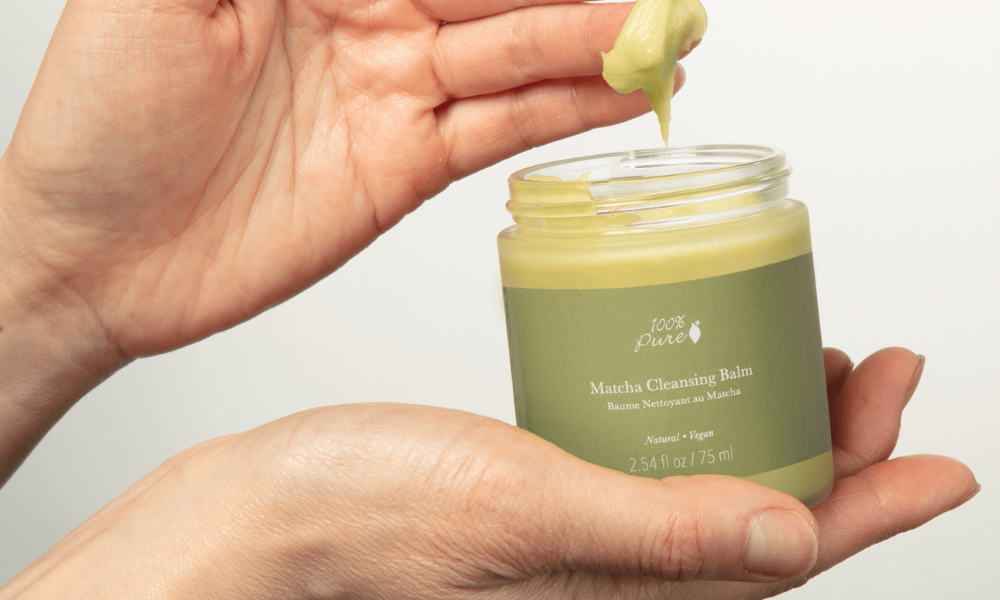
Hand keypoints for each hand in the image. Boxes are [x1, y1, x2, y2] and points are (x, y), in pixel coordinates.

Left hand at [0, 0, 661, 359]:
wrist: (94, 254)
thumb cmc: (96, 120)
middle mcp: (367, 23)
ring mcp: (392, 97)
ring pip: (513, 58)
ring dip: (592, 48)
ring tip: (668, 38)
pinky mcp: (405, 170)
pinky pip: (498, 132)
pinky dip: (563, 115)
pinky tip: (620, 98)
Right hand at [0, 348, 976, 598]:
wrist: (265, 513)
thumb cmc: (365, 515)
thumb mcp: (521, 508)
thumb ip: (655, 530)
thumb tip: (791, 531)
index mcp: (625, 595)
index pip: (786, 552)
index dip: (876, 503)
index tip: (940, 452)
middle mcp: (615, 578)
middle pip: (765, 516)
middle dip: (844, 451)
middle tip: (880, 371)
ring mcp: (581, 540)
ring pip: (716, 488)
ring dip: (778, 430)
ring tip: (814, 366)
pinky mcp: (546, 496)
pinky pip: (654, 467)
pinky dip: (701, 423)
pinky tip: (699, 381)